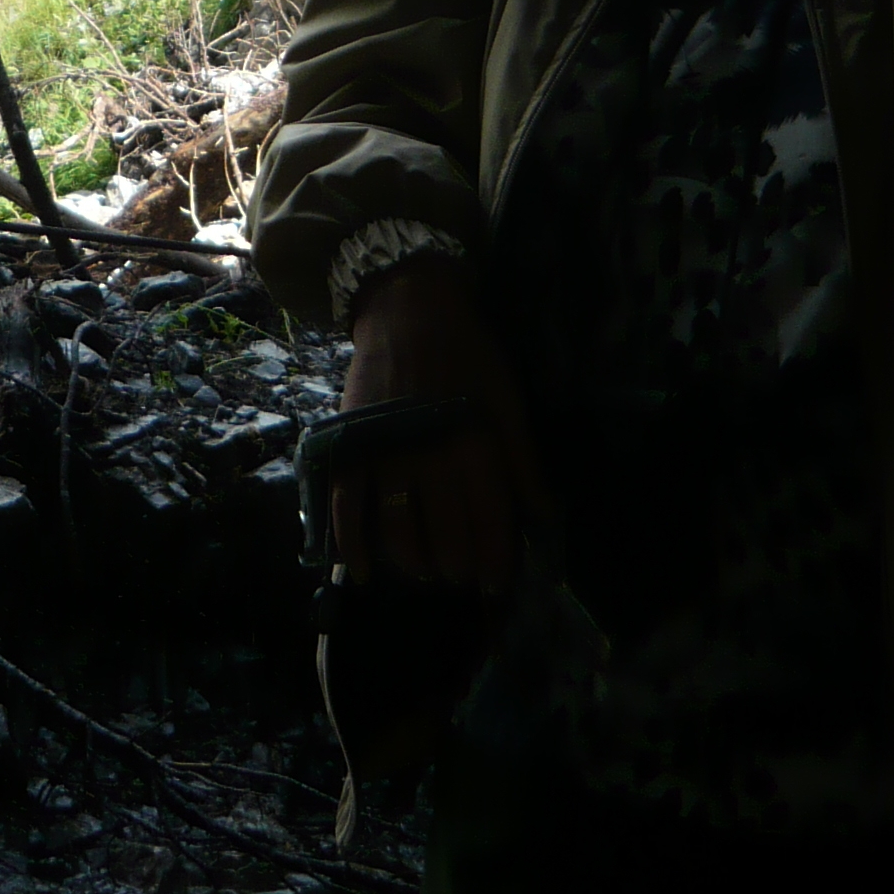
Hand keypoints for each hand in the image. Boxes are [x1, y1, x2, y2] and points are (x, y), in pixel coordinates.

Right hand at [334, 253, 548, 597]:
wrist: (408, 308)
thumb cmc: (467, 354)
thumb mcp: (507, 402)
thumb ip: (524, 466)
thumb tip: (548, 522)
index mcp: (475, 445)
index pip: (490, 527)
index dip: (495, 565)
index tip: (494, 585)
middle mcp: (430, 456)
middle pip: (445, 541)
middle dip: (456, 569)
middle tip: (459, 573)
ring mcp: (385, 453)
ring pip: (398, 535)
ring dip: (415, 566)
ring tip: (425, 570)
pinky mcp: (350, 446)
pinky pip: (345, 507)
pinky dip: (352, 547)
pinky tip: (362, 572)